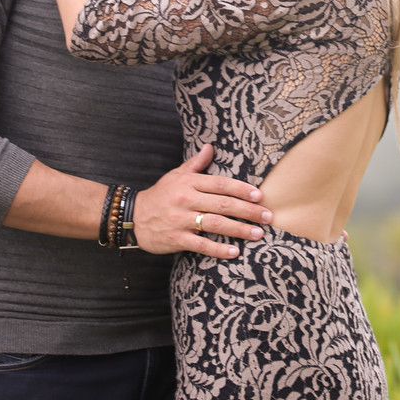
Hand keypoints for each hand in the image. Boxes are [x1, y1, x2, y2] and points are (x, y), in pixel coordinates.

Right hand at [132, 144, 272, 257]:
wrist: (132, 217)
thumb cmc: (160, 195)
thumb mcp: (176, 175)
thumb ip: (196, 164)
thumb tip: (210, 147)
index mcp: (189, 183)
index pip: (221, 184)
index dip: (242, 189)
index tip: (260, 196)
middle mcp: (186, 199)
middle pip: (223, 204)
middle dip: (248, 211)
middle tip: (268, 217)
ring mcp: (180, 220)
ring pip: (215, 224)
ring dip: (239, 230)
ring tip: (258, 234)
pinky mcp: (176, 238)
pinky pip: (201, 244)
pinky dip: (218, 249)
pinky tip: (235, 252)